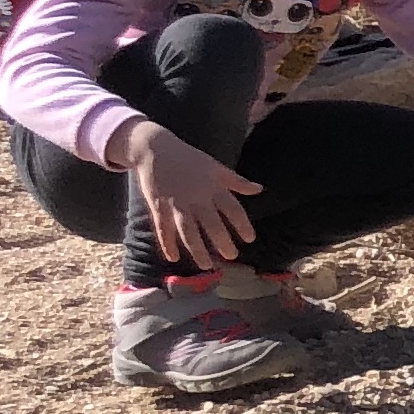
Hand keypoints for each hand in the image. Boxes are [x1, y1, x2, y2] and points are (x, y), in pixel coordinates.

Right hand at [116, 119, 259, 267]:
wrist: (154, 148)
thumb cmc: (189, 159)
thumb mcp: (215, 167)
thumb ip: (236, 181)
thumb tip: (259, 189)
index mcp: (213, 187)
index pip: (233, 209)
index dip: (242, 224)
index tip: (250, 239)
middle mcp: (196, 197)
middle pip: (212, 223)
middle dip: (222, 241)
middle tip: (232, 256)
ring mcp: (176, 202)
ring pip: (188, 230)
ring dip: (197, 249)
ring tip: (207, 265)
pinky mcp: (158, 205)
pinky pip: (163, 228)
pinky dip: (167, 243)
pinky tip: (173, 258)